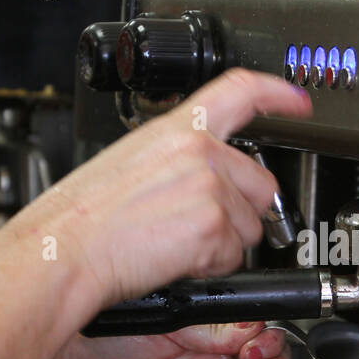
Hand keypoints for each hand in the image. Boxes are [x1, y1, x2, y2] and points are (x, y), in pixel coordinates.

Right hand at [8, 68, 311, 313]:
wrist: (62, 251)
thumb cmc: (81, 220)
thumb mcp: (129, 165)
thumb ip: (177, 162)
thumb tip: (207, 179)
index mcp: (174, 129)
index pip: (239, 92)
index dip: (277, 93)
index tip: (296, 99)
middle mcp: (198, 150)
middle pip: (260, 182)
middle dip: (241, 212)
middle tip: (196, 228)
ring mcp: (209, 185)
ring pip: (251, 224)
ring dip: (223, 243)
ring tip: (175, 244)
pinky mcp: (213, 223)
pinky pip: (235, 254)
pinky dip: (211, 266)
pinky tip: (174, 259)